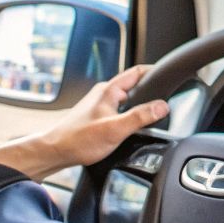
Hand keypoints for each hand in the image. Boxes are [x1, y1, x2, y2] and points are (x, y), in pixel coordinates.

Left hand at [0, 65, 167, 179]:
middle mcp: (103, 93)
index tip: (168, 74)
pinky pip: (119, 109)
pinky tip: (131, 127)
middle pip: (133, 85)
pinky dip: (129, 114)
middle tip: (164, 98)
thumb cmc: (78, 139)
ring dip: (139, 104)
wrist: (56, 151)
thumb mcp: (115, 128)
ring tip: (150, 115)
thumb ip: (140, 117)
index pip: (137, 72)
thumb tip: (162, 106)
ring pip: (126, 99)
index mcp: (109, 90)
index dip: (154, 71)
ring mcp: (99, 104)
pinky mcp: (96, 115)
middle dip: (150, 90)